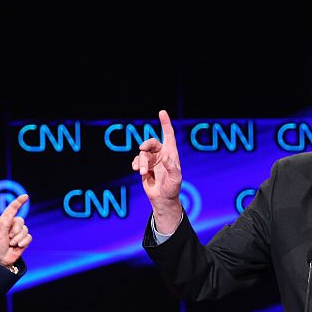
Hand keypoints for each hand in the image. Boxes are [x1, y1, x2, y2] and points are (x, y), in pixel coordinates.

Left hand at [0, 194, 31, 267]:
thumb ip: (5, 222)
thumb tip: (12, 213)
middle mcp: (13, 224)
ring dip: (18, 238)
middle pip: (21, 221)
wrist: (1, 258)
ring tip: (11, 243)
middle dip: (15, 230)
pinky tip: (18, 246)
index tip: (25, 196)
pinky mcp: (25, 239)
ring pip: (25, 230)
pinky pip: (29, 237)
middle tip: (8, 237)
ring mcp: (19, 232)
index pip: (13, 208)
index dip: (19, 201)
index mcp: (5, 220)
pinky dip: (24, 242)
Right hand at [131, 110, 183, 233]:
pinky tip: (137, 170)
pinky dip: (136, 164)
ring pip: (142, 154)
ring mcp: (152, 160)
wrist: (163, 199)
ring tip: (142, 172)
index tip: (162, 112)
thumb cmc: (173, 188)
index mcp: (171, 153)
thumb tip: (164, 157)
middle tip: (142, 149)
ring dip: (141, 162)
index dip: (165, 123)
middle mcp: (161, 154)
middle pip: (151, 142)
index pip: (169, 135)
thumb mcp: (176, 178)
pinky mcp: (144, 167)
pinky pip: (137, 161)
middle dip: (146, 144)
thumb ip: (171, 166)